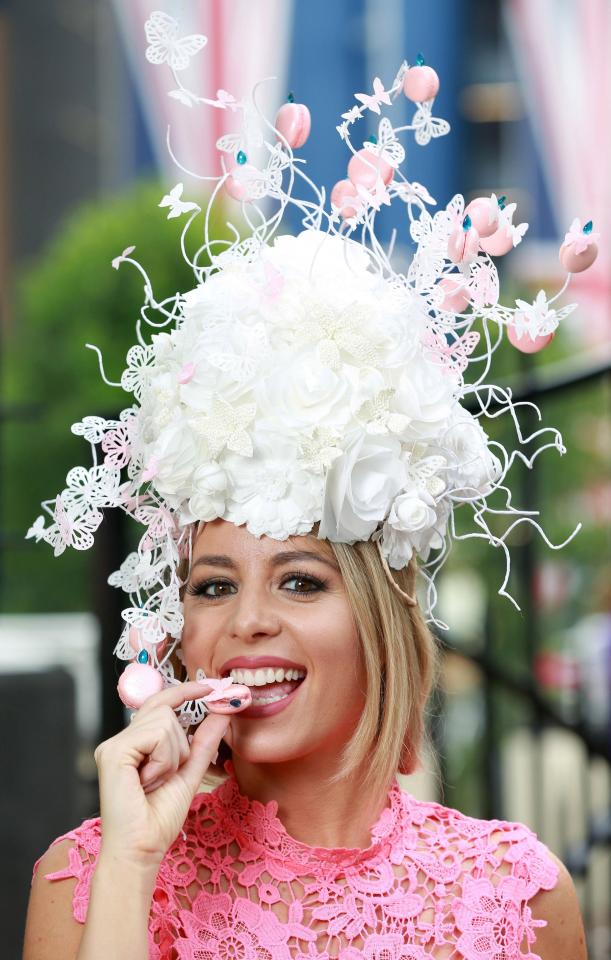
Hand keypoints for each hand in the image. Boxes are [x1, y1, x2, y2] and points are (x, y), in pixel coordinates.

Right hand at [94, 681, 232, 871]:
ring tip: (155, 782)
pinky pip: (156, 735)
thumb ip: (204, 741)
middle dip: (181, 744)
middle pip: (166, 710)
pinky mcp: (113, 751)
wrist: (142, 849)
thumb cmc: (160, 818)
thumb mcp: (190, 772)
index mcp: (134, 743)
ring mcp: (114, 744)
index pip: (160, 702)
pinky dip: (163, 759)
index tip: (211, 686)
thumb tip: (223, 712)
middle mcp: (120, 739)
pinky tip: (148, 782)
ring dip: (173, 755)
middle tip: (166, 776)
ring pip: (165, 721)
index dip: (185, 690)